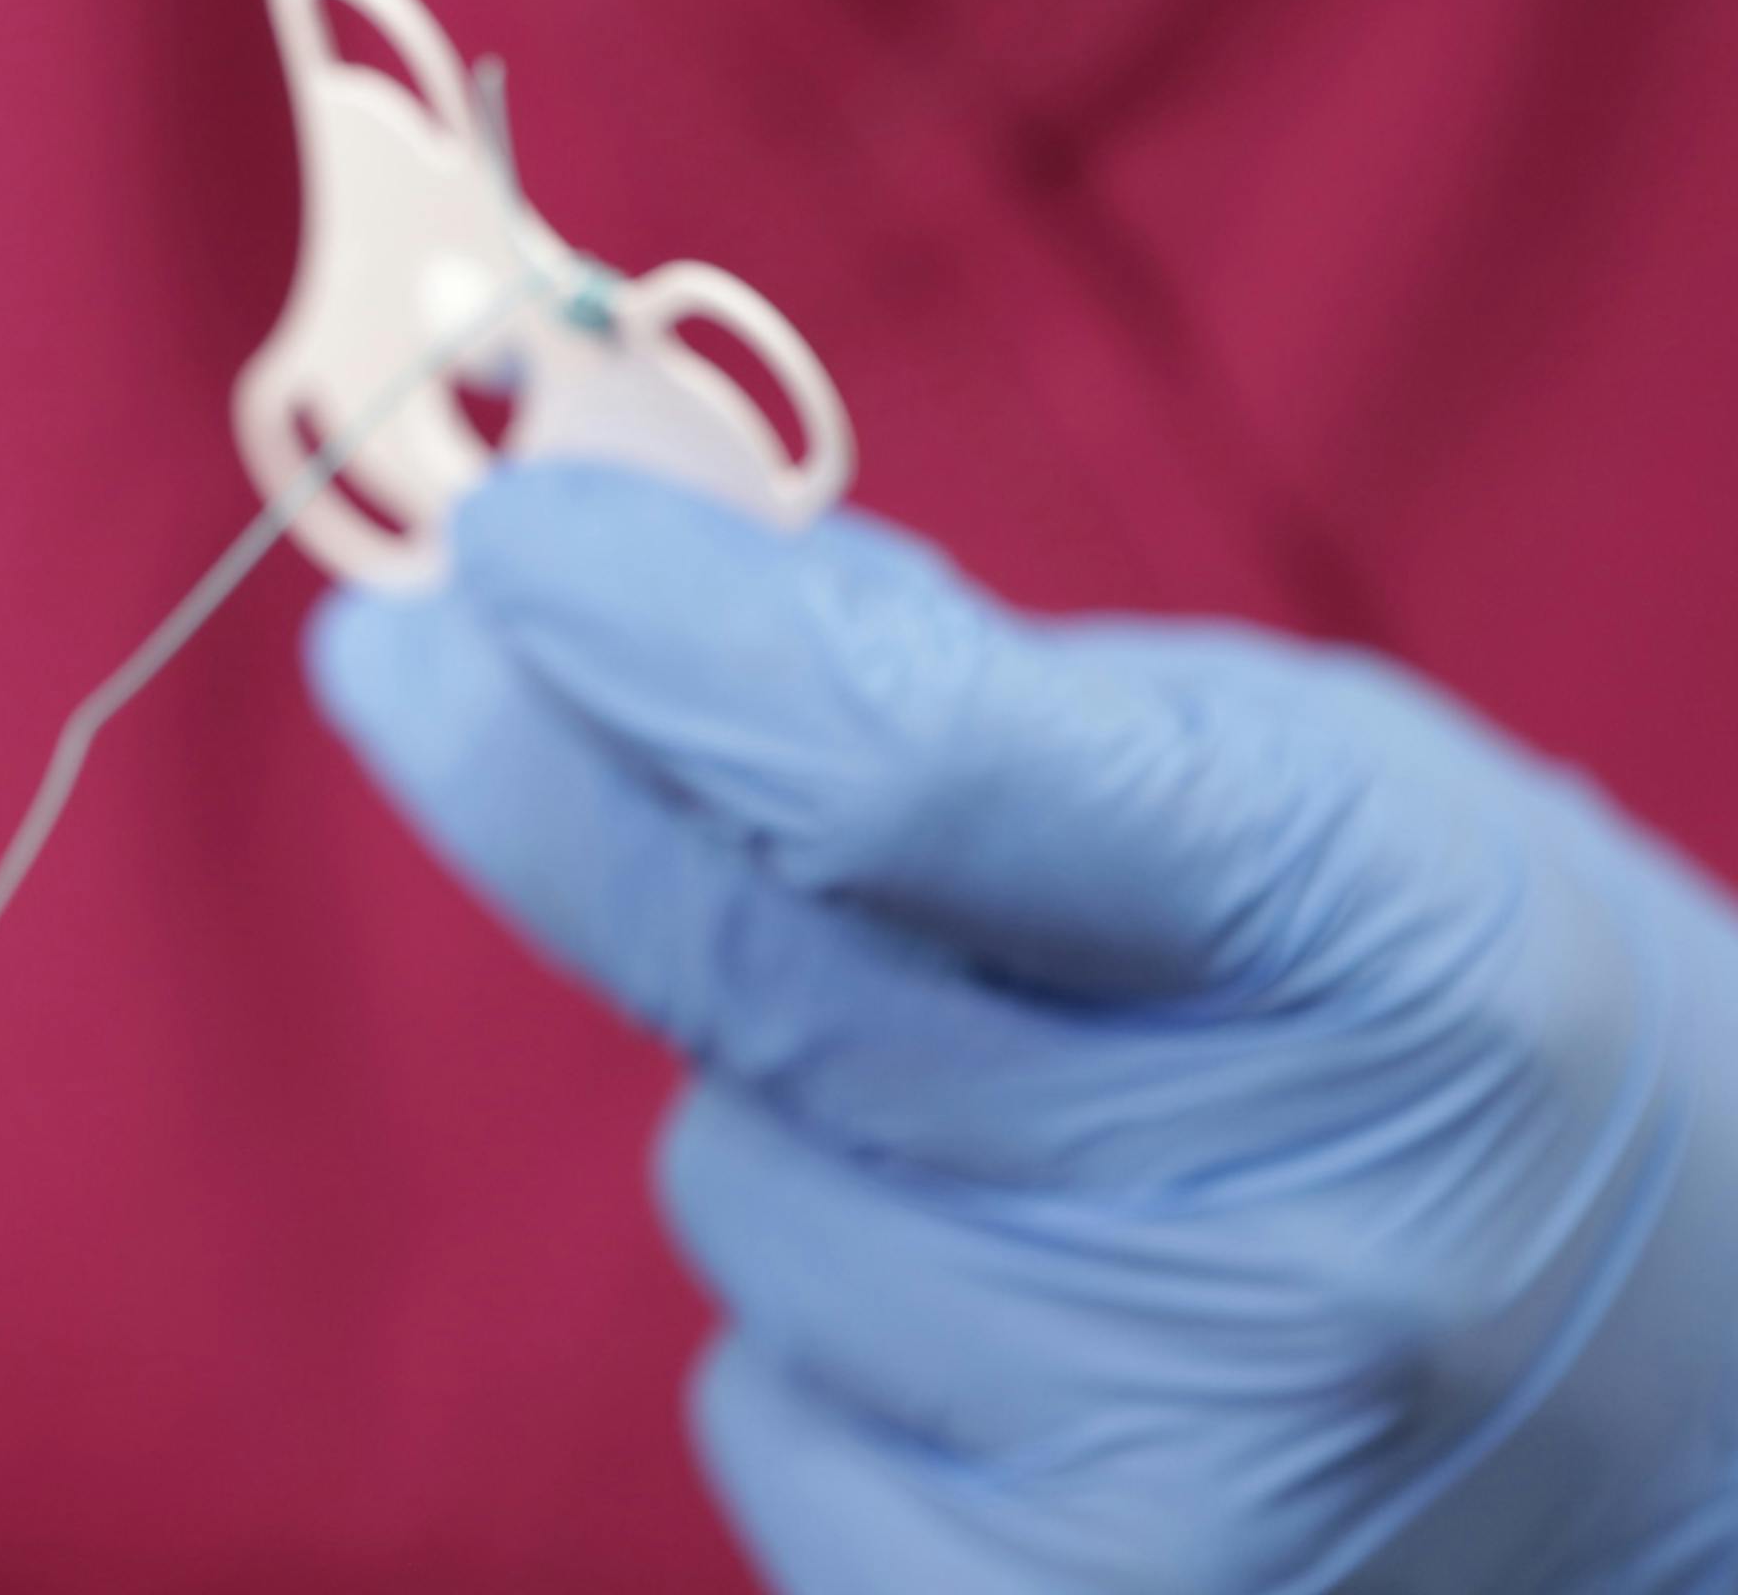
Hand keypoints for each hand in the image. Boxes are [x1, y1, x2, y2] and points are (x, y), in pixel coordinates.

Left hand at [308, 465, 1737, 1593]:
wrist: (1711, 1415)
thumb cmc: (1455, 1036)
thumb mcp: (1299, 790)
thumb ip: (963, 687)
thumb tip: (616, 555)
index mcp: (1392, 947)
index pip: (919, 770)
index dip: (663, 640)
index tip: (491, 537)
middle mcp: (1298, 1244)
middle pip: (756, 980)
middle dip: (541, 786)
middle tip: (410, 653)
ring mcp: (1176, 1481)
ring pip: (735, 1193)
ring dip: (792, 1124)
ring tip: (1026, 1150)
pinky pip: (756, 1406)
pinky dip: (824, 1340)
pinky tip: (1018, 1332)